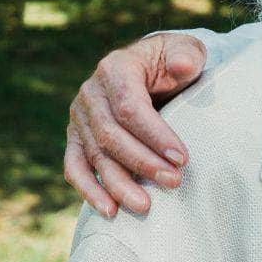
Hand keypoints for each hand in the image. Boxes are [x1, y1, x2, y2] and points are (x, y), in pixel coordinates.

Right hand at [65, 33, 206, 217]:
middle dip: (143, 163)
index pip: (130, 108)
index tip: (182, 158)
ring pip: (95, 156)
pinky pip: (75, 167)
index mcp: (115, 69)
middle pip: (111, 135)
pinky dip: (89, 190)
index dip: (155, 135)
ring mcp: (80, 117)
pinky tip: (109, 210)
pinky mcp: (77, 138)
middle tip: (174, 182)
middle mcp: (90, 93)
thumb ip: (186, 56)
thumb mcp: (185, 51)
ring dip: (119, 184)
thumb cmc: (173, 61)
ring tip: (145, 206)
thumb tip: (183, 66)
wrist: (152, 67)